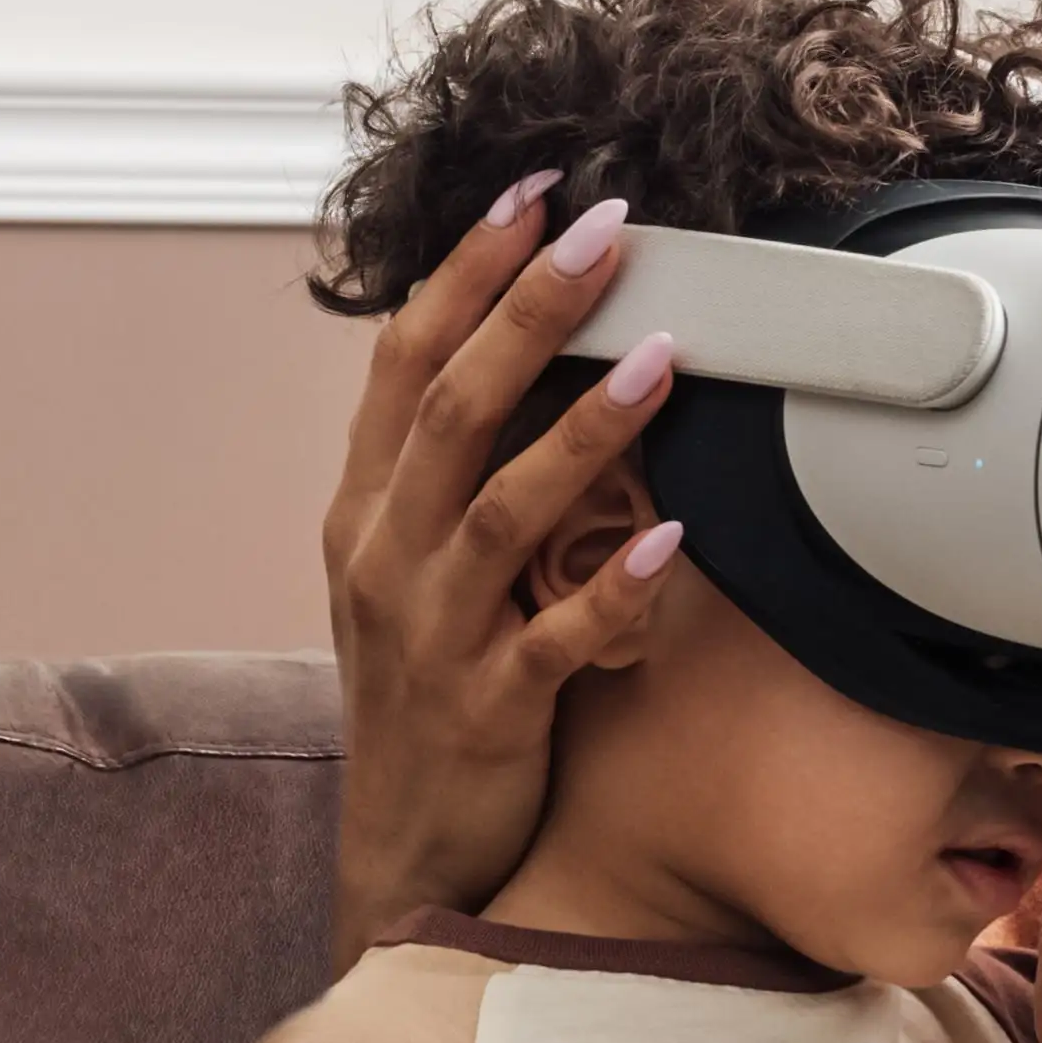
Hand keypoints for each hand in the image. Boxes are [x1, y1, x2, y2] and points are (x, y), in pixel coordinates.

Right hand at [321, 179, 687, 959]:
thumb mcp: (416, 572)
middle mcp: (386, 558)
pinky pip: (555, 639)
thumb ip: (452, 476)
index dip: (464, 274)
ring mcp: (433, 635)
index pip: (403, 364)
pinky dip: (612, 590)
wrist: (406, 848)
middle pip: (452, 409)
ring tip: (661, 357)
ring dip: (581, 430)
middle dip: (527, 310)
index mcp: (366, 511)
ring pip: (500, 510)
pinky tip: (675, 545)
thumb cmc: (430, 696)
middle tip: (606, 229)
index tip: (532, 194)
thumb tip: (527, 362)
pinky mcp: (489, 709)